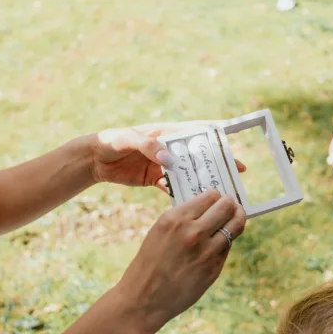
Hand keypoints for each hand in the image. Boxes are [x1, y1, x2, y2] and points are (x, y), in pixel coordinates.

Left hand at [91, 123, 245, 192]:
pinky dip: (184, 194)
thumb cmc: (111, 141)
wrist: (94, 159)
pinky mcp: (155, 179)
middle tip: (239, 171)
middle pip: (199, 154)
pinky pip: (174, 187)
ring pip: (189, 173)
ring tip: (222, 191)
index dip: (216, 133)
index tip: (235, 137)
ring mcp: (163, 164)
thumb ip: (148, 146)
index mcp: (167, 133)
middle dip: (218, 161)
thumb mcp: (128, 139)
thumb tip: (170, 159)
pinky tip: (196, 203)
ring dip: (204, 180)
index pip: (197, 130)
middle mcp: (169, 148)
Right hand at [115, 191, 245, 331]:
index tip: (217, 198)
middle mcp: (193, 232)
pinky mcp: (214, 268)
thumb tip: (207, 206)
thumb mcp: (160, 230)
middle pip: (227, 207)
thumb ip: (183, 217)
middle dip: (230, 204)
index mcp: (176, 218)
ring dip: (237, 218)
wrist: (144, 297)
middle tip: (230, 205)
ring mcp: (206, 251)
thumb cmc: (150, 262)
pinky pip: (228, 246)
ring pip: (235, 225)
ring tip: (236, 216)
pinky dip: (227, 240)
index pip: (210, 196)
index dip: (216, 196)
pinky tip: (222, 239)